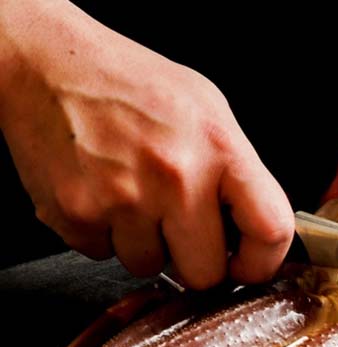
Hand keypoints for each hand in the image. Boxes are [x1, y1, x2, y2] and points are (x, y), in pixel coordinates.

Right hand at [0, 1, 293, 288]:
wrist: (49, 65)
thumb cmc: (133, 86)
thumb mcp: (210, 112)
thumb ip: (239, 172)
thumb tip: (256, 231)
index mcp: (220, 148)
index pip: (270, 230)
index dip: (263, 262)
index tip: (249, 264)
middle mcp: (176, 176)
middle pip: (205, 273)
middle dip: (195, 260)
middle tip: (181, 228)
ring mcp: (123, 199)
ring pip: (150, 267)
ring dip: (145, 244)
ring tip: (134, 195)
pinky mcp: (76, 214)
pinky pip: (103, 255)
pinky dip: (104, 234)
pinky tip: (103, 193)